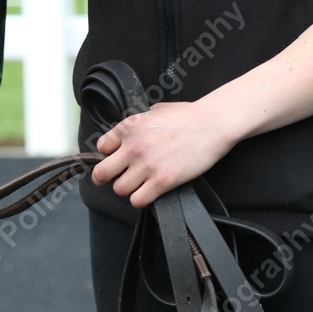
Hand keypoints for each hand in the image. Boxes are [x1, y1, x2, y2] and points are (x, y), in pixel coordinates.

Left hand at [92, 99, 234, 207]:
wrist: (211, 125)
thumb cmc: (187, 115)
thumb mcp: (155, 111)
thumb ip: (140, 122)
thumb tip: (134, 131)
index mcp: (129, 127)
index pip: (102, 147)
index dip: (107, 155)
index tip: (114, 159)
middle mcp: (133, 146)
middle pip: (102, 173)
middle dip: (105, 178)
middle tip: (114, 179)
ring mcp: (146, 165)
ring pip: (119, 190)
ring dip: (127, 189)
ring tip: (138, 185)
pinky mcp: (162, 182)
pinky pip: (137, 200)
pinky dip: (140, 200)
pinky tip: (148, 193)